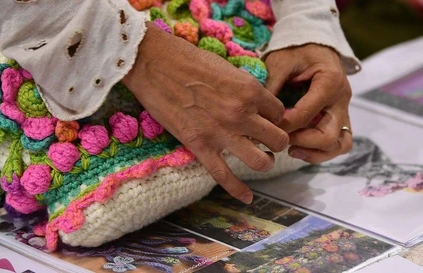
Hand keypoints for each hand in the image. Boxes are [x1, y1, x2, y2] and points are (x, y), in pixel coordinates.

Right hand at [122, 22, 288, 203]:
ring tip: (261, 159)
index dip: (275, 117)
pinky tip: (248, 198)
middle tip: (269, 141)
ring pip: (261, 162)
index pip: (279, 113)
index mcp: (250, 90)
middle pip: (278, 139)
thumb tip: (251, 102)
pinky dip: (238, 190)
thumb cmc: (188, 59)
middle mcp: (242, 114)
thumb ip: (243, 88)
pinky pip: (225, 176)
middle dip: (277, 142)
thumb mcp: (226, 68)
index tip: (266, 119)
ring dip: (265, 162)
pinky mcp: (200, 146)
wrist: (154, 64)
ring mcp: (221, 132)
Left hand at [265, 44, 352, 163]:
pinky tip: (298, 148)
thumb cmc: (295, 50)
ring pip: (339, 144)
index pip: (306, 115)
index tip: (265, 128)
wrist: (313, 42)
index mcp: (329, 82)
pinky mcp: (340, 117)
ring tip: (291, 150)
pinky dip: (321, 151)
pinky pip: (339, 142)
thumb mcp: (279, 62)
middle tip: (280, 140)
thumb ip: (270, 87)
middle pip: (329, 136)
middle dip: (302, 142)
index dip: (284, 126)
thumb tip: (256, 116)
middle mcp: (341, 99)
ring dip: (315, 152)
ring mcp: (343, 110)